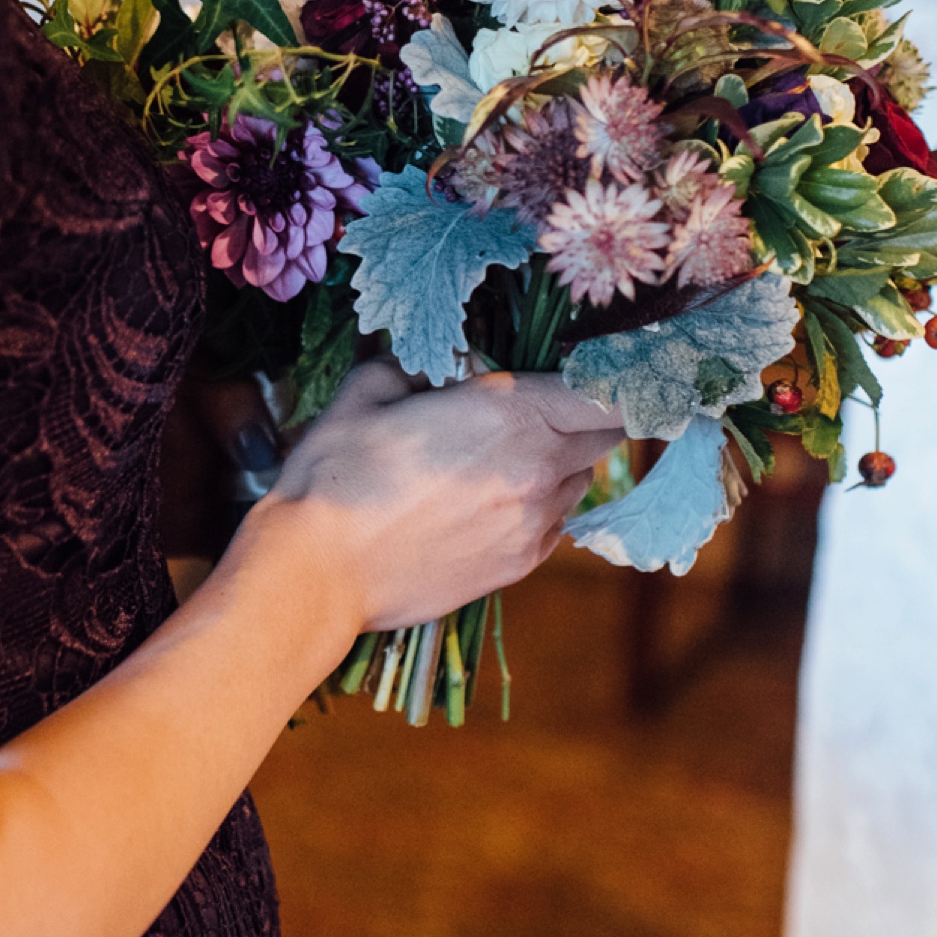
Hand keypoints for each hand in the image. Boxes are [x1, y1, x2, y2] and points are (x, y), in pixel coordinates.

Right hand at [265, 360, 614, 632]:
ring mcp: (532, 524)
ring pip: (581, 481)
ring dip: (562, 462)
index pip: (607, 389)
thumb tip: (432, 365)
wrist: (318, 571)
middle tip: (552, 404)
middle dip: (589, 413)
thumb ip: (416, 366)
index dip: (618, 374)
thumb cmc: (336, 475)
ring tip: (508, 455)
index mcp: (511, 412)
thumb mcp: (369, 391)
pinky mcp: (517, 566)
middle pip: (607, 434)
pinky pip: (555, 525)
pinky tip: (492, 501)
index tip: (609, 366)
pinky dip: (539, 507)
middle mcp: (537, 469)